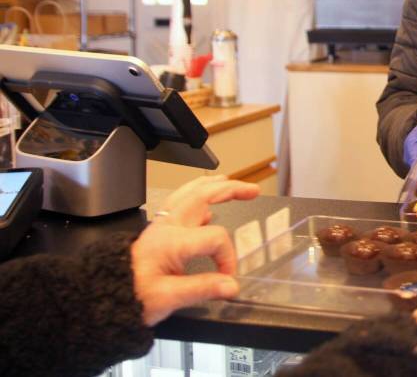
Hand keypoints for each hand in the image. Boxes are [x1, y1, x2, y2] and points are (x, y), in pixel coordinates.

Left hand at [132, 175, 260, 324]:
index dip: (228, 257)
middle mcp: (168, 227)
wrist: (101, 296)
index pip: (215, 238)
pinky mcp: (158, 230)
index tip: (227, 279)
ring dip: (212, 184)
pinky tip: (206, 203)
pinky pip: (179, 202)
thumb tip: (231, 285)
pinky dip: (197, 195)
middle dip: (230, 190)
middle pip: (203, 195)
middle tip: (252, 190)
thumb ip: (202, 289)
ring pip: (189, 192)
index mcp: (172, 241)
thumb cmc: (130, 296)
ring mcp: (162, 225)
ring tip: (230, 181)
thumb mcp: (167, 299)